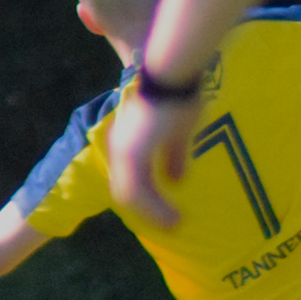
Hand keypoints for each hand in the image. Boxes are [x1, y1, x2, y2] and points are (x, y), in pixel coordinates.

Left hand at [105, 88, 201, 228]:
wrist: (172, 74)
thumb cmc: (177, 96)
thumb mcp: (179, 132)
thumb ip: (174, 157)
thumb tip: (176, 181)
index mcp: (130, 142)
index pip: (133, 178)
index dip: (149, 197)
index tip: (168, 210)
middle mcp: (121, 148)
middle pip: (127, 191)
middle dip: (148, 211)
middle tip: (170, 224)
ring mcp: (124, 152)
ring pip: (130, 195)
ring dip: (152, 213)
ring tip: (174, 224)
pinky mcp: (132, 154)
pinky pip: (138, 191)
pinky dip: (154, 208)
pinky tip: (172, 216)